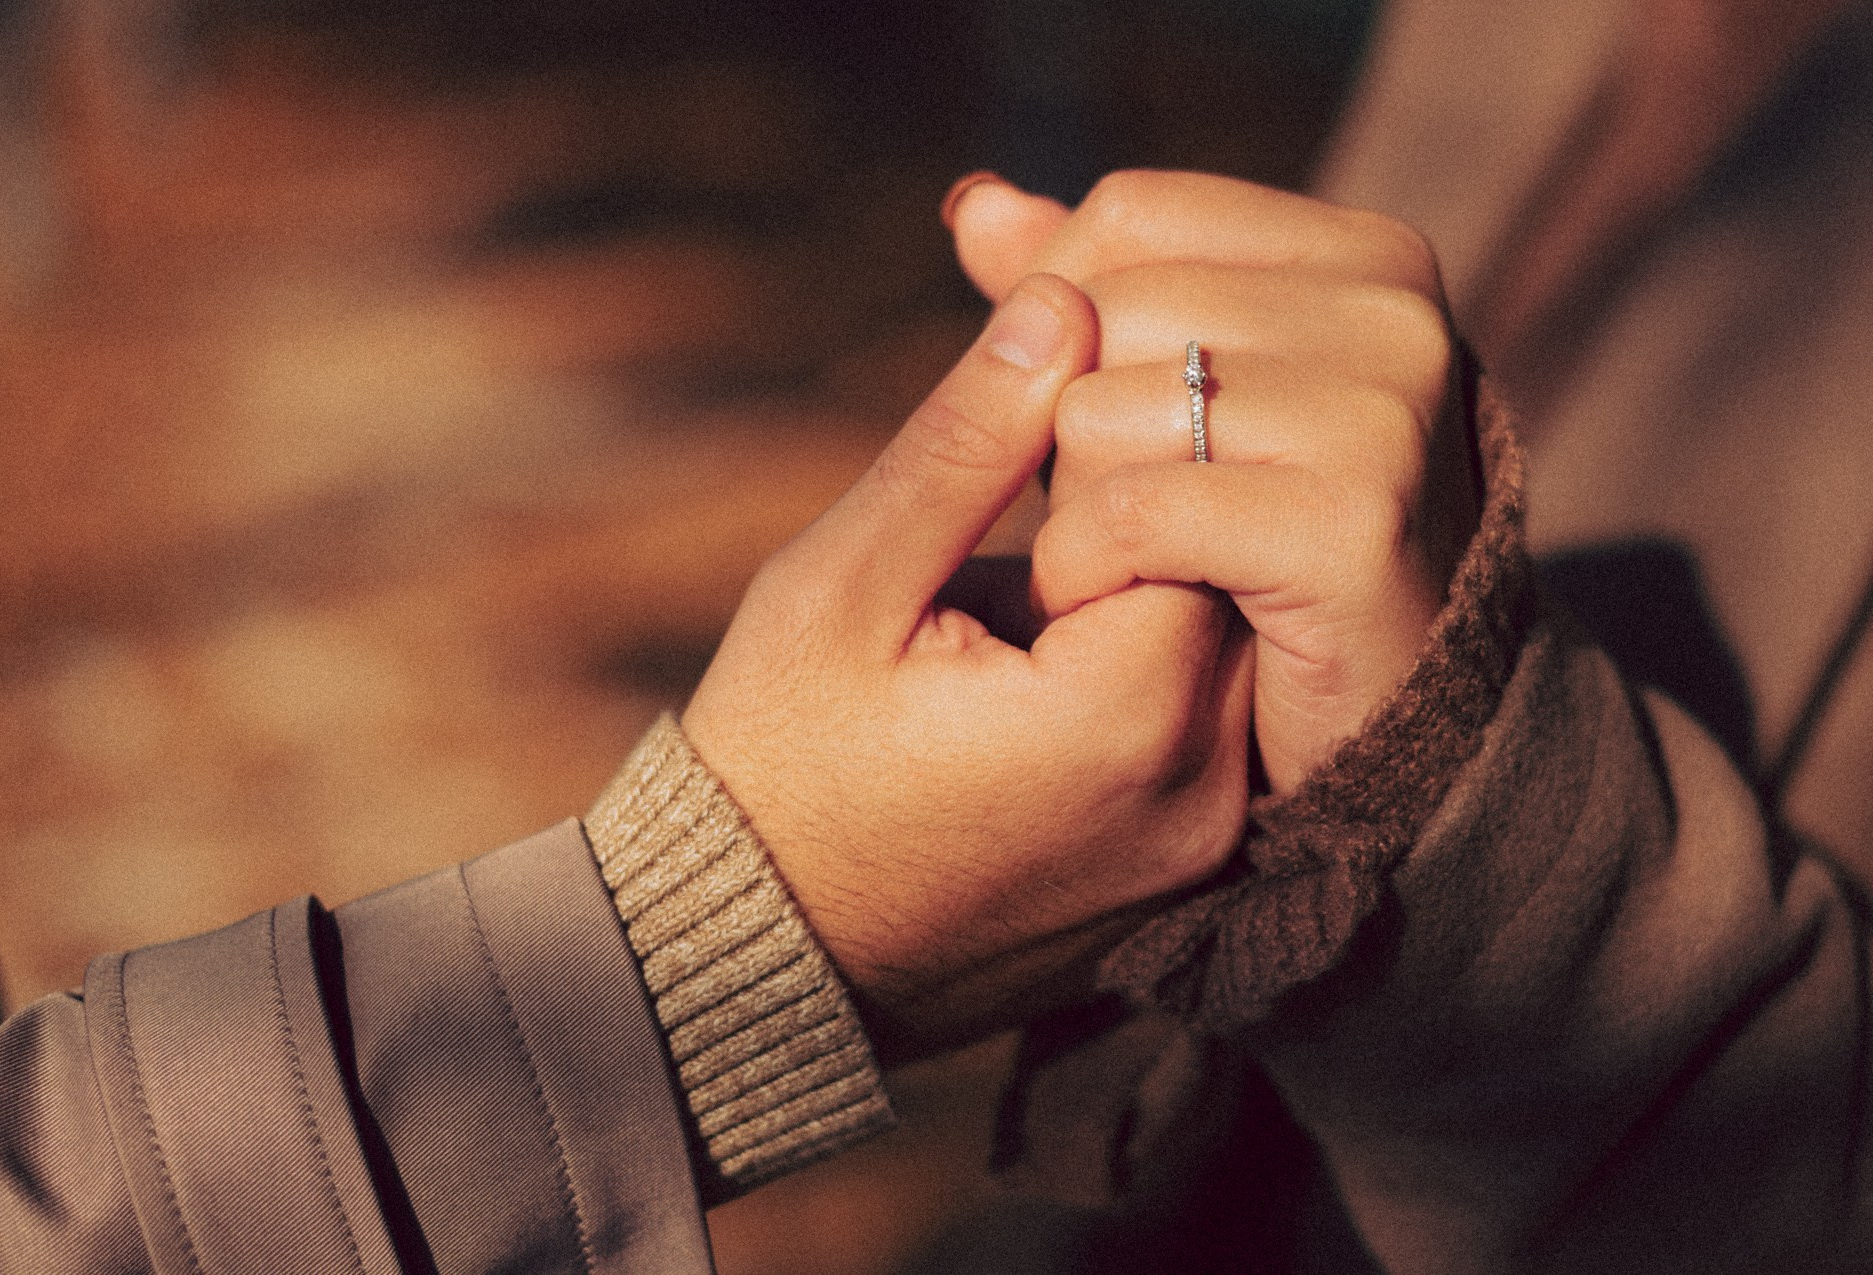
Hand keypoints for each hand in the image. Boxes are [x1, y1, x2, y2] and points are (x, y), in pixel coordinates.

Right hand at [682, 274, 1251, 1062]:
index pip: (1198, 498)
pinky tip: (1053, 656)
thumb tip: (1063, 298)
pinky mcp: (1183, 878)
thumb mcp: (844, 583)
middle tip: (1040, 491)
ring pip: (1229, 643)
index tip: (1025, 444)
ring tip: (1033, 586)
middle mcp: (1202, 794)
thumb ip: (967, 441)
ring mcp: (1202, 850)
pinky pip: (1211, 730)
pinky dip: (1151, 669)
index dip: (1117, 441)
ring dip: (1152, 583)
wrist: (752, 962)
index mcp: (1126, 714)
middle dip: (1147, 501)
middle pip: (1233, 567)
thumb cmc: (777, 764)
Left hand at [945, 171, 1480, 791]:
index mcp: (1367, 258)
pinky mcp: (1350, 529)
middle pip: (1102, 315)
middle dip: (1059, 425)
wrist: (1380, 725)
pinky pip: (1129, 514)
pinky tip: (1105, 607)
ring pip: (1098, 414)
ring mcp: (1383, 419)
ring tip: (1124, 564)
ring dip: (1065, 511)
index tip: (1070, 408)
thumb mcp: (1181, 399)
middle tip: (1110, 512)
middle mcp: (1393, 317)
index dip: (1055, 312)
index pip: (1131, 213)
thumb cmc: (1257, 548)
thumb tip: (973, 201)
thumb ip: (1087, 292)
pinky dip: (1082, 572)